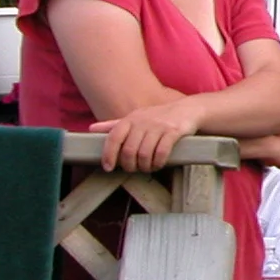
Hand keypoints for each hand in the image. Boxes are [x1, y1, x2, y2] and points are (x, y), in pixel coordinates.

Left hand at [88, 96, 208, 172]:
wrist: (188, 110)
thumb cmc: (158, 117)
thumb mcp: (135, 118)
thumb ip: (114, 125)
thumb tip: (91, 129)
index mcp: (130, 119)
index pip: (114, 138)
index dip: (109, 155)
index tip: (108, 167)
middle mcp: (142, 122)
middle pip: (129, 150)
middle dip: (130, 165)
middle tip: (134, 169)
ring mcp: (158, 126)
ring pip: (144, 154)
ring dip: (144, 166)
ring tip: (147, 168)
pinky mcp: (173, 131)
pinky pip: (161, 152)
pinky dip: (158, 162)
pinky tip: (158, 164)